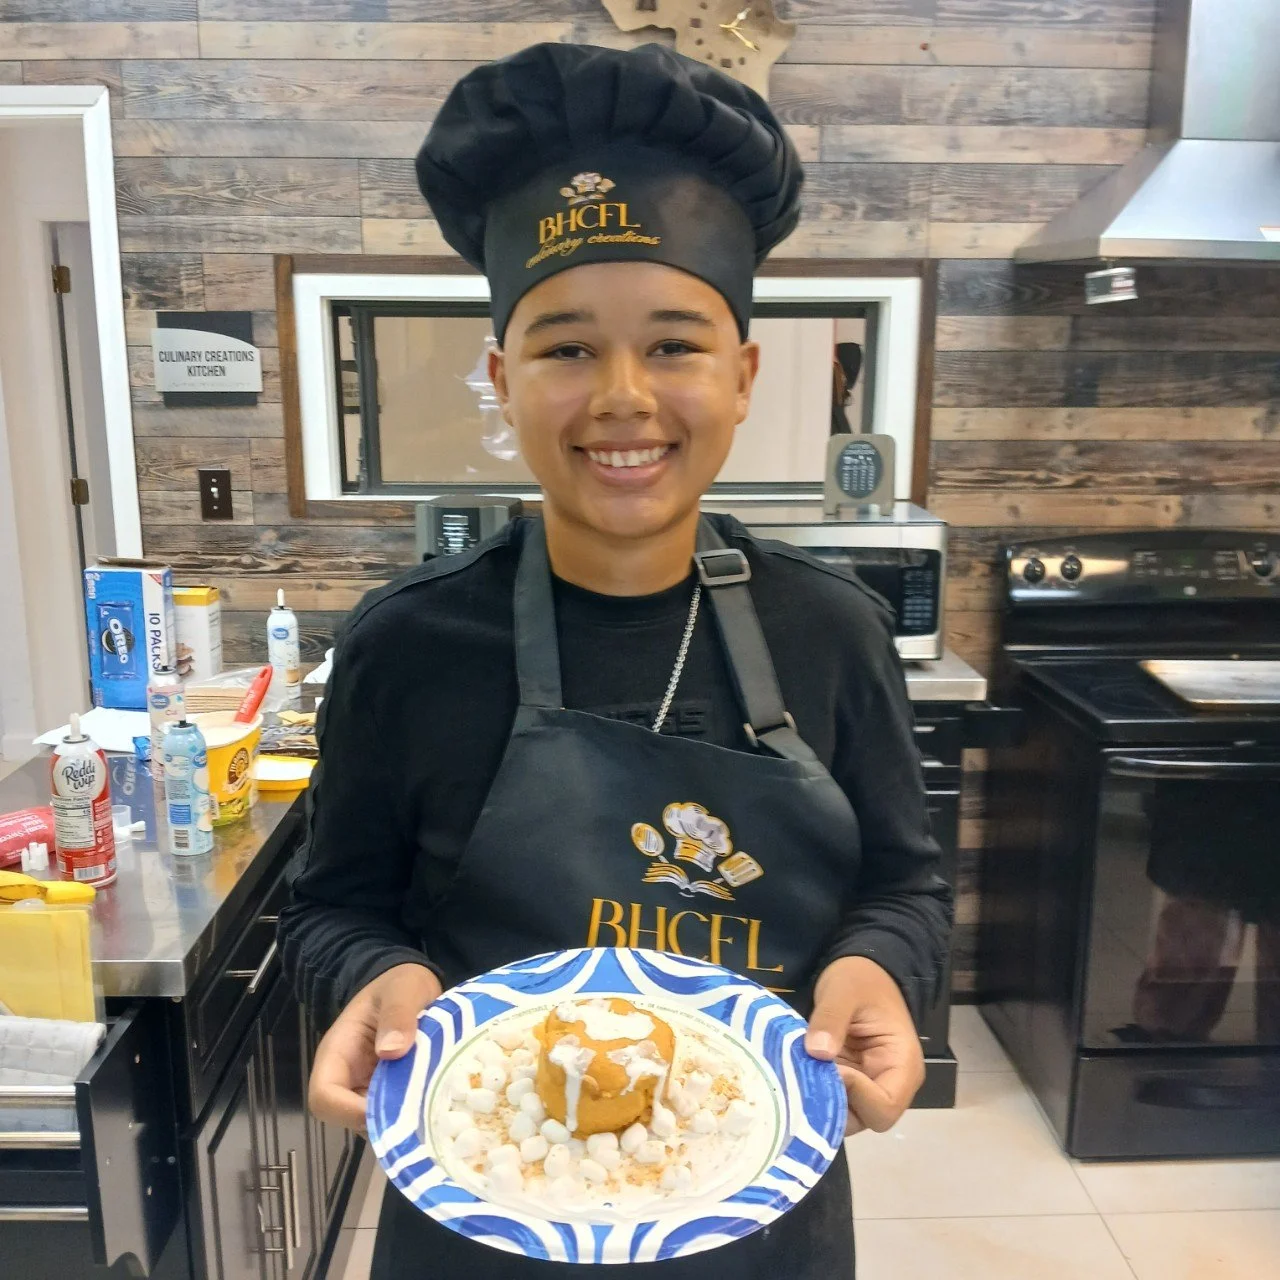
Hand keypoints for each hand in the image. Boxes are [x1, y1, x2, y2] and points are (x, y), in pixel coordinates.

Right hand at [308, 963, 441, 1131]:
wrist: (412, 985)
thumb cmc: (401, 984)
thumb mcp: (403, 989)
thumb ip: (397, 1014)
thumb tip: (391, 1051)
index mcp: (338, 1052)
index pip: (324, 1096)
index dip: (349, 1111)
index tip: (391, 1109)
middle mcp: (347, 1077)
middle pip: (347, 1118)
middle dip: (382, 1122)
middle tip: (423, 1115)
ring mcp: (366, 1087)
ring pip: (372, 1122)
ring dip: (400, 1122)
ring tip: (434, 1110)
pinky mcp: (387, 1093)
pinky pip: (393, 1115)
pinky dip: (412, 1116)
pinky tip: (437, 1107)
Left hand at [804, 956, 924, 1135]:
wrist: (862, 971)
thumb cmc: (861, 979)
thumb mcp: (844, 990)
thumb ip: (832, 1019)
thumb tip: (817, 1052)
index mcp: (903, 1066)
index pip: (884, 1107)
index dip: (855, 1096)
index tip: (828, 1067)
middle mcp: (890, 1084)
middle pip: (864, 1118)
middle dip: (832, 1104)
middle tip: (801, 1078)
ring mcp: (868, 1086)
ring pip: (845, 1114)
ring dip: (819, 1100)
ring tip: (794, 1076)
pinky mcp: (849, 1082)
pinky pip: (833, 1098)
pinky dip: (814, 1091)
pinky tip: (794, 1075)